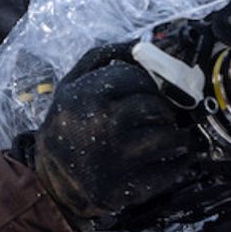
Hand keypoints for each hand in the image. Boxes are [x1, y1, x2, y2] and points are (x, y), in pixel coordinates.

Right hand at [21, 44, 209, 222]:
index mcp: (86, 97)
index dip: (150, 84)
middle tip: (163, 116)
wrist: (49, 182)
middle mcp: (102, 125)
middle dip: (165, 111)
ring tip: (174, 137)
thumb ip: (102, 59)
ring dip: (178, 136)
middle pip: (156, 107)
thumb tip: (142, 44)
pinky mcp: (130, 187)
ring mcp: (118, 159)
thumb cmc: (66, 127)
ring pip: (169, 137)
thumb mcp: (70, 86)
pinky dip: (181, 162)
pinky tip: (176, 158)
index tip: (151, 92)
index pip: (138, 79)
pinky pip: (172, 169)